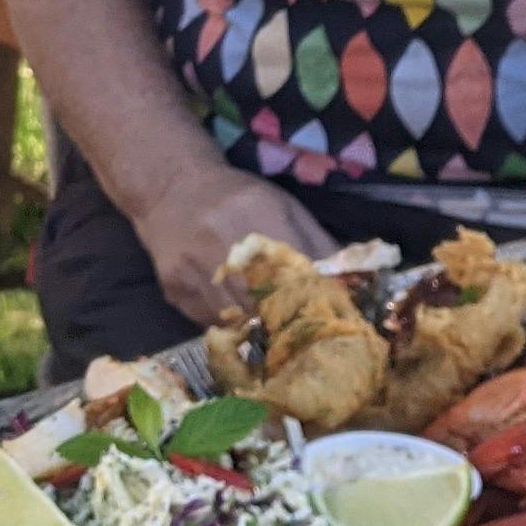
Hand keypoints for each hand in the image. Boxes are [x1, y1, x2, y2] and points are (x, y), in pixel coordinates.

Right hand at [128, 163, 336, 327]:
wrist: (171, 190)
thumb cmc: (237, 198)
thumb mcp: (282, 206)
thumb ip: (317, 241)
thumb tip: (354, 278)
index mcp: (258, 216)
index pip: (296, 274)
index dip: (314, 300)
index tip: (327, 317)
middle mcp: (222, 245)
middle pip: (266, 305)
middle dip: (288, 322)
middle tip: (305, 335)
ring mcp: (195, 272)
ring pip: (237, 322)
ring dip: (258, 331)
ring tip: (274, 334)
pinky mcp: (175, 291)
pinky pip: (210, 324)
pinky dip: (230, 327)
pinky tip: (240, 321)